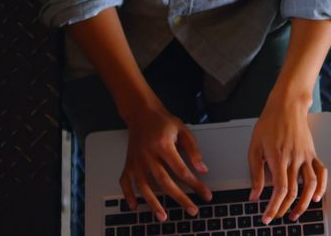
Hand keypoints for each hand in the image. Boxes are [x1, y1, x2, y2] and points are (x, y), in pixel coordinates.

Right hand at [120, 100, 211, 221]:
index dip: (195, 184)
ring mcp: (136, 160)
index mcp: (162, 145)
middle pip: (164, 181)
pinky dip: (128, 195)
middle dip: (179, 197)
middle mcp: (148, 154)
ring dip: (153, 203)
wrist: (141, 112)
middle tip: (192, 209)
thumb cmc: (162, 121)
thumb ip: (193, 150)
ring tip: (163, 216)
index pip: (181, 170)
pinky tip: (134, 206)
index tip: (205, 193)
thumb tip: (202, 168)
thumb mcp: (183, 130)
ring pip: (144, 186)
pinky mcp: (129, 163)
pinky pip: (125, 182)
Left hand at [247, 91, 327, 224]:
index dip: (274, 206)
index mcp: (278, 157)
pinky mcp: (312, 153)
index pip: (280, 189)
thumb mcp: (254, 147)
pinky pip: (321, 172)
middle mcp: (295, 158)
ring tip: (295, 214)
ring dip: (304, 203)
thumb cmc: (268, 124)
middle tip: (276, 217)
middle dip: (284, 208)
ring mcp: (306, 155)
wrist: (287, 105)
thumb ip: (255, 173)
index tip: (267, 217)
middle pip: (294, 191)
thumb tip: (254, 195)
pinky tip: (316, 197)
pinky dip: (322, 186)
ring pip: (310, 185)